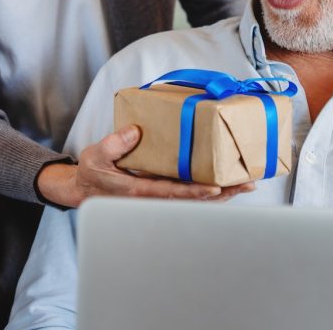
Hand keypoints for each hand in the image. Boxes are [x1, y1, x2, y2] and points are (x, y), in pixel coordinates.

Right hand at [35, 125, 255, 207]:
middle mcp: (153, 198)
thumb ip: (114, 143)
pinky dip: (210, 191)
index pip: (172, 192)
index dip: (195, 191)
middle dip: (221, 194)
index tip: (216, 187)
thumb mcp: (96, 154)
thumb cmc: (92, 171)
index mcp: (138, 191)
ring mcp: (160, 197)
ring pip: (196, 200)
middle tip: (246, 185)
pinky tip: (227, 185)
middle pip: (193, 200)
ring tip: (245, 184)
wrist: (86, 189)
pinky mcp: (163, 193)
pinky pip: (190, 195)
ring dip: (222, 194)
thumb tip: (135, 131)